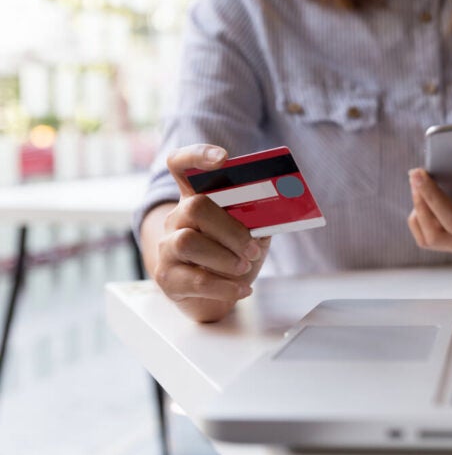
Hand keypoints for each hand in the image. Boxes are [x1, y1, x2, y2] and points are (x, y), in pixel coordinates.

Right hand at [142, 144, 270, 322]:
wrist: (216, 298)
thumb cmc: (234, 257)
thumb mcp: (252, 234)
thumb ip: (259, 219)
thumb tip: (280, 208)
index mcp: (196, 198)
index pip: (182, 165)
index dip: (197, 156)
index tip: (223, 159)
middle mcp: (177, 218)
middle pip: (195, 207)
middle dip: (230, 229)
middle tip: (252, 249)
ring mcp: (167, 247)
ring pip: (188, 242)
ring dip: (224, 257)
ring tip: (244, 267)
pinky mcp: (168, 278)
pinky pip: (194, 279)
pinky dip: (226, 286)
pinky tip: (244, 289)